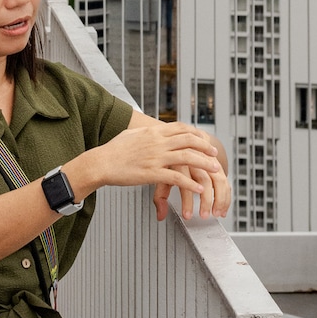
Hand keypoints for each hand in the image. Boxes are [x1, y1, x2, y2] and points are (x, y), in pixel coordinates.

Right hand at [90, 118, 225, 215]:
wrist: (101, 162)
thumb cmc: (113, 150)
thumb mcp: (131, 134)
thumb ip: (145, 132)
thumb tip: (152, 129)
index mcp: (153, 131)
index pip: (181, 128)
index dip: (196, 133)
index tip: (205, 138)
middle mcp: (157, 142)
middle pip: (189, 140)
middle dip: (205, 147)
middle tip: (215, 153)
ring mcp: (155, 157)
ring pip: (187, 157)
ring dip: (204, 163)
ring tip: (215, 169)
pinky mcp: (152, 173)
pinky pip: (176, 178)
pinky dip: (190, 184)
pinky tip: (198, 189)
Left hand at [153, 163, 231, 221]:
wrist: (181, 136)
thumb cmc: (169, 158)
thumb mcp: (160, 174)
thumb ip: (161, 195)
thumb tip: (160, 216)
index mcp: (178, 161)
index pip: (184, 182)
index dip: (187, 200)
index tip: (187, 214)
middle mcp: (194, 159)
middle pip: (204, 179)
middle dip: (206, 200)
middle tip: (204, 215)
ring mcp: (207, 160)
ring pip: (218, 178)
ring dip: (220, 198)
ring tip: (216, 213)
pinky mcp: (216, 163)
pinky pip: (224, 179)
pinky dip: (226, 195)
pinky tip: (223, 207)